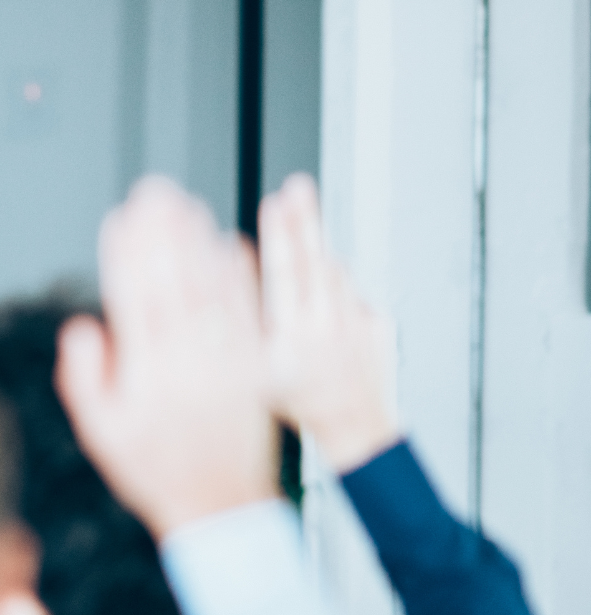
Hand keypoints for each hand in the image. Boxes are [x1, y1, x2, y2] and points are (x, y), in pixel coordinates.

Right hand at [56, 177, 278, 537]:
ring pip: (212, 290)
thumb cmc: (155, 470)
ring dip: (199, 243)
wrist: (220, 506)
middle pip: (173, 283)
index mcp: (147, 375)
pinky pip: (249, 313)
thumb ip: (85, 378)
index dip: (126, 255)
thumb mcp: (101, 432)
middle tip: (155, 191)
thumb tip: (84, 326)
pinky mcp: (254, 367)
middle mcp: (188, 363)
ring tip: (188, 205)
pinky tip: (231, 246)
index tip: (120, 219)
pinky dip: (239, 277)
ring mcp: (225, 363)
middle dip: (162, 233)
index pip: (133, 299)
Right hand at [259, 173, 399, 470]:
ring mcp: (358, 323)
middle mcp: (328, 327)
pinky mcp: (378, 323)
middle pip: (315, 260)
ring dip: (318, 245)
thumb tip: (235, 269)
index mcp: (294, 339)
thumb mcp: (256, 370)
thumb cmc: (298, 402)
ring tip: (302, 212)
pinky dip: (336, 284)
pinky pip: (352, 293)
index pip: (285, 275)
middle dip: (304, 220)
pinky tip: (322, 288)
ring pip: (335, 273)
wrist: (355, 428)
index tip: (274, 205)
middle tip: (298, 187)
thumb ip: (246, 318)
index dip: (279, 237)